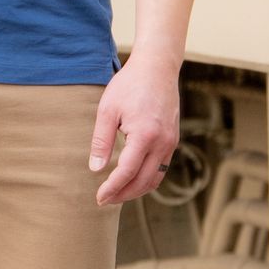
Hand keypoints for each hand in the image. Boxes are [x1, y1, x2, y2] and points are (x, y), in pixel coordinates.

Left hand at [90, 53, 180, 207]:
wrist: (157, 67)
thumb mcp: (108, 110)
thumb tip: (95, 169)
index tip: (99, 198)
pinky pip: (162, 168)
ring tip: (117, 194)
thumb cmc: (129, 85)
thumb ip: (101, 141)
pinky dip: (147, 179)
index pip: (127, 172)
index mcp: (145, 135)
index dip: (112, 188)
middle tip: (104, 200)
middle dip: (123, 194)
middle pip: (143, 181)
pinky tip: (132, 179)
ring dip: (136, 190)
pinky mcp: (173, 140)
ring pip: (155, 178)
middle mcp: (162, 142)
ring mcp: (171, 142)